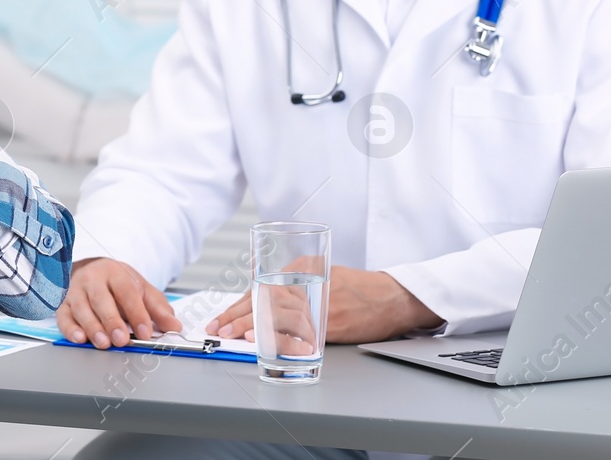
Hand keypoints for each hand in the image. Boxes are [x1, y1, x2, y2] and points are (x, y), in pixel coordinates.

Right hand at [55, 258, 183, 348]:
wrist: (93, 271)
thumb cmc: (118, 283)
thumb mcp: (141, 290)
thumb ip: (158, 309)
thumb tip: (174, 326)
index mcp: (116, 273)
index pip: (127, 292)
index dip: (137, 313)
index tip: (145, 332)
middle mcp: (94, 280)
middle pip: (101, 299)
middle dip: (111, 321)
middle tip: (121, 339)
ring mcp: (76, 291)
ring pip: (81, 308)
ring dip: (92, 327)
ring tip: (103, 343)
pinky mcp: (64, 303)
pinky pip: (63, 316)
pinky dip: (69, 329)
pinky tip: (79, 338)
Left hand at [205, 265, 441, 344]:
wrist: (391, 297)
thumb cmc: (358, 288)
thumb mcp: (322, 273)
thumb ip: (295, 285)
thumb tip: (263, 304)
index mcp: (302, 269)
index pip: (262, 288)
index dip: (239, 305)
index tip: (223, 318)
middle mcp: (307, 283)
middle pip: (265, 300)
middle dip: (238, 315)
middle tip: (219, 329)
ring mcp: (318, 303)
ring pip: (278, 314)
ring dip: (252, 326)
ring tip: (233, 335)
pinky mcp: (329, 322)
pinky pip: (299, 330)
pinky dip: (279, 336)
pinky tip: (264, 341)